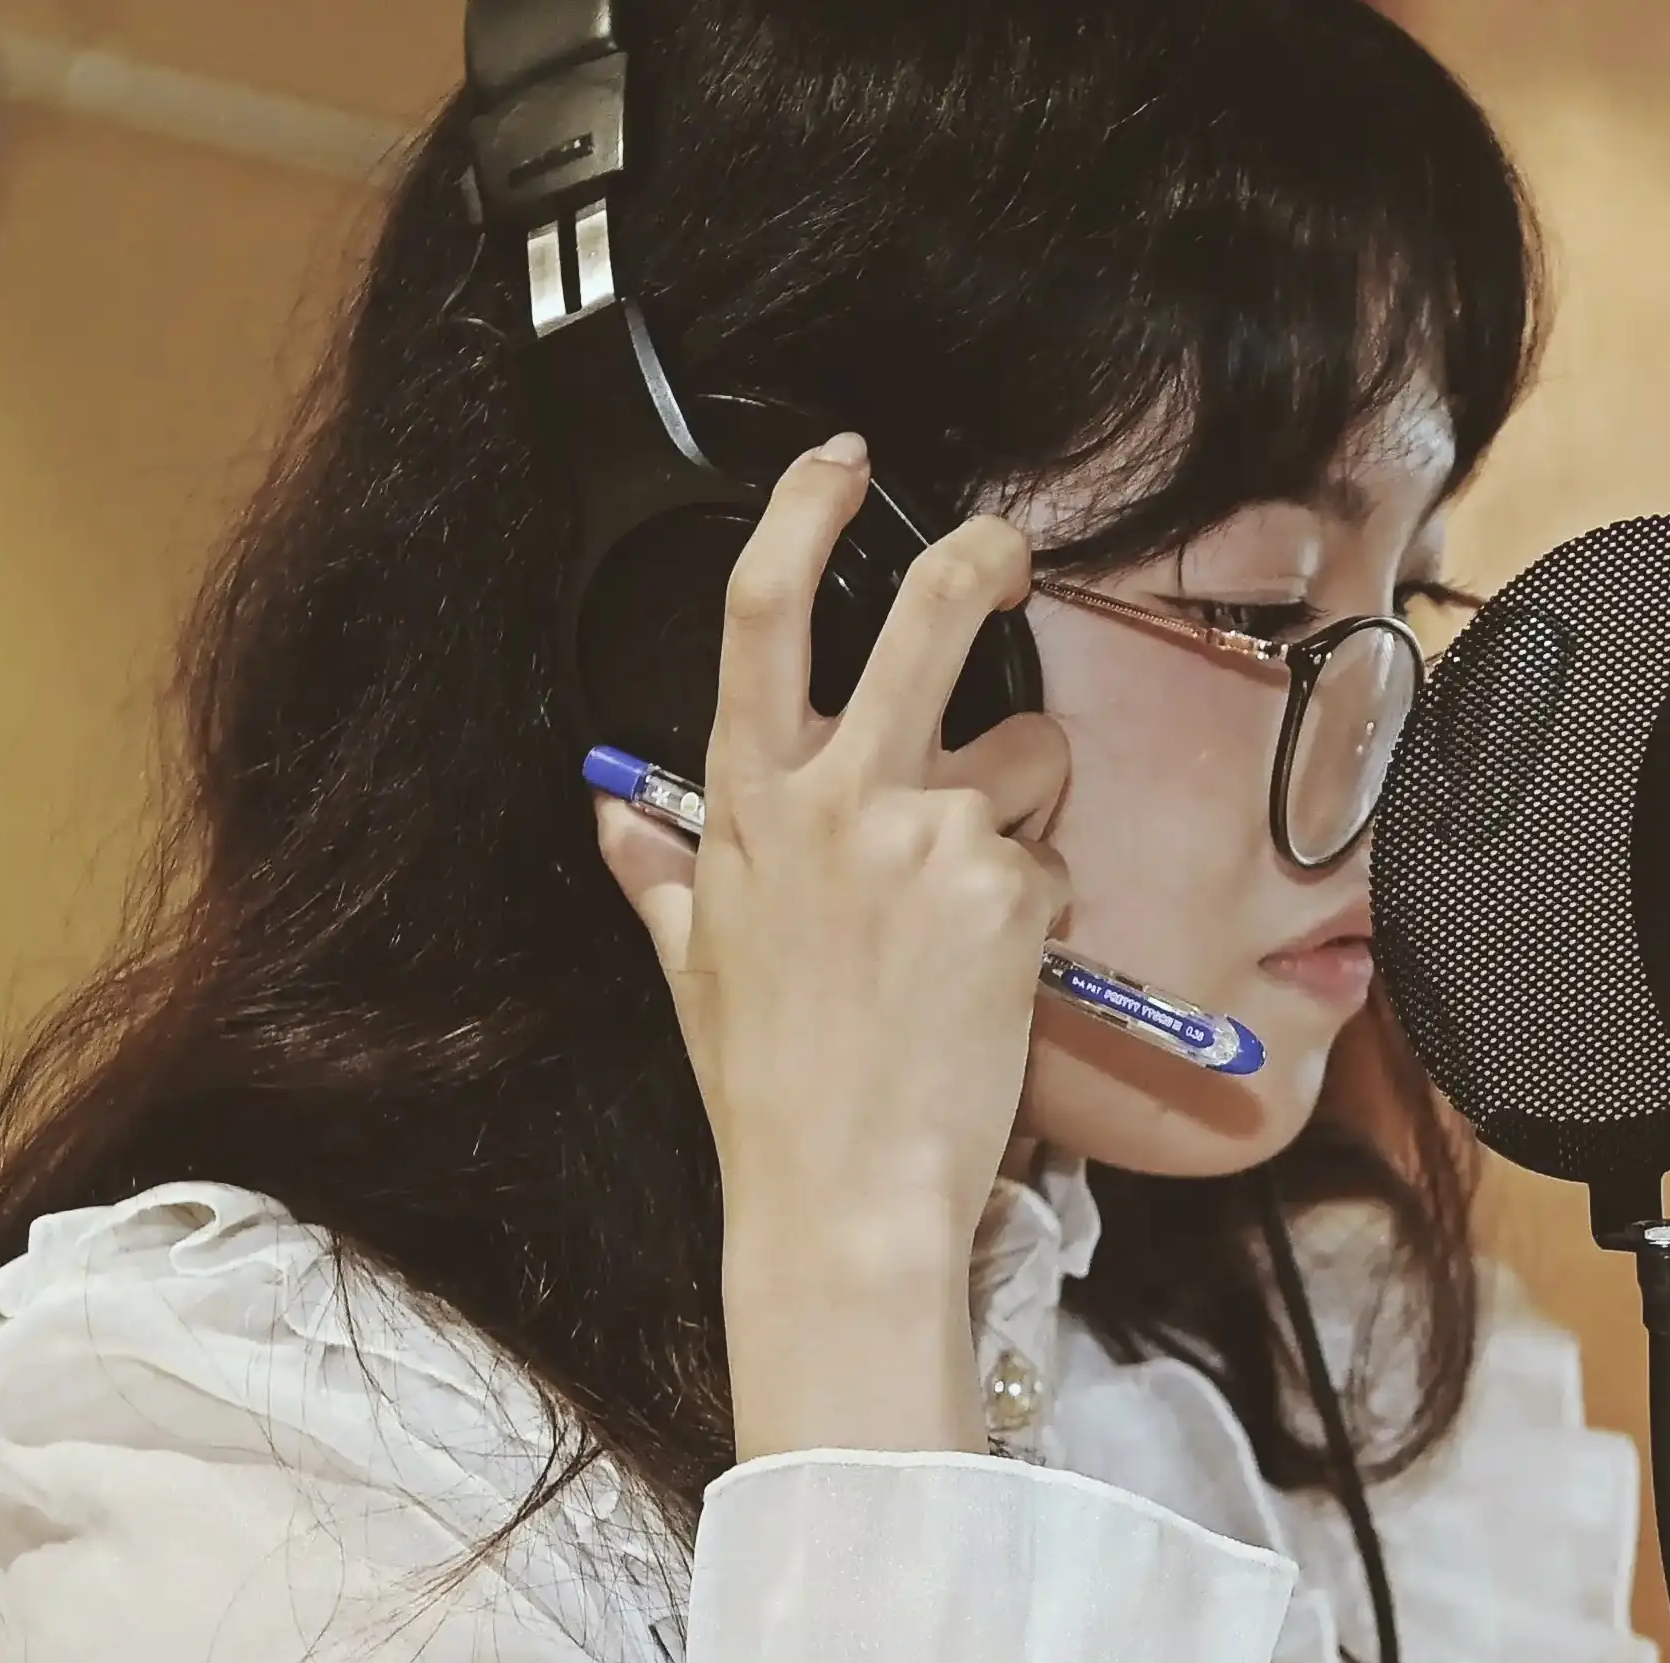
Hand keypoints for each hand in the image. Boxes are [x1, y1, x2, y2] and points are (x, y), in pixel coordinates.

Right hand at [592, 433, 1075, 1456]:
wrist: (845, 1190)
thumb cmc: (770, 1088)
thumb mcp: (690, 969)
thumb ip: (662, 879)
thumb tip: (615, 826)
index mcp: (749, 801)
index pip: (763, 613)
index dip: (803, 513)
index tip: (843, 464)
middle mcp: (838, 794)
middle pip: (926, 614)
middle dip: (981, 558)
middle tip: (1006, 548)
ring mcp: (930, 832)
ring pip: (1027, 755)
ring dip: (1027, 806)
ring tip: (978, 906)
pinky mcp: (1008, 886)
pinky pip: (1055, 861)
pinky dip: (1039, 909)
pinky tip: (995, 977)